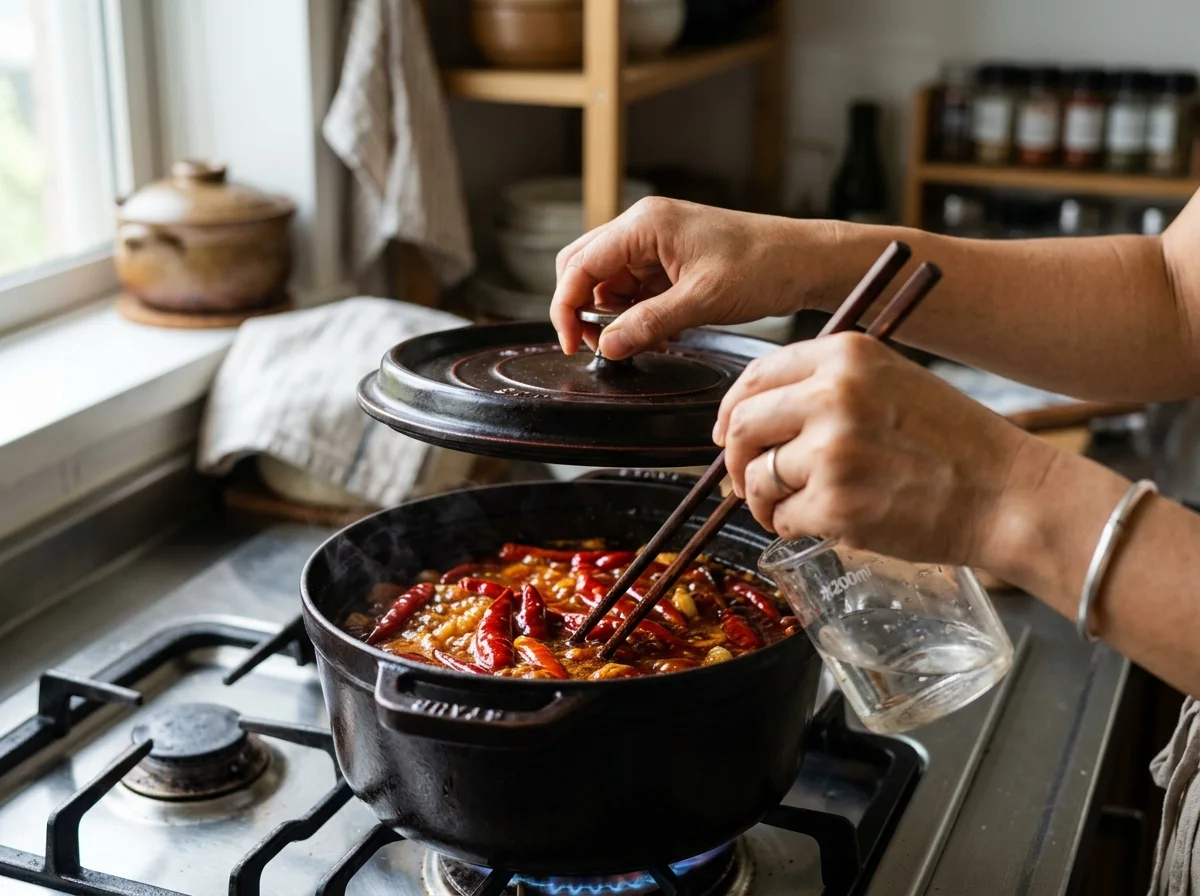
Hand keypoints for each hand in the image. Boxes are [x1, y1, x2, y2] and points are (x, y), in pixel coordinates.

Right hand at [551, 198, 828, 358]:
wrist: (805, 261)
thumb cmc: (763, 265)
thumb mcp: (701, 301)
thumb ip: (647, 324)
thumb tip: (607, 346)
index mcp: (645, 224)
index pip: (580, 265)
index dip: (567, 307)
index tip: (571, 343)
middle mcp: (644, 228)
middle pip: (585, 269)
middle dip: (585, 311)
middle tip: (602, 347)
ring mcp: (656, 244)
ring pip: (609, 283)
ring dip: (616, 318)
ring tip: (645, 342)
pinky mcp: (670, 261)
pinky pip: (636, 291)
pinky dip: (638, 316)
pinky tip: (661, 334)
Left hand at [714, 332, 1053, 567]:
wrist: (1005, 494)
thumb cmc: (952, 443)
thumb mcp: (890, 382)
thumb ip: (827, 386)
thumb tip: (755, 413)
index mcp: (846, 355)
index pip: (755, 376)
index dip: (732, 411)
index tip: (729, 435)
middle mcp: (833, 395)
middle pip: (744, 426)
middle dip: (738, 460)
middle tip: (749, 481)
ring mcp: (833, 451)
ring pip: (757, 477)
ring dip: (763, 500)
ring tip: (790, 508)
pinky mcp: (836, 504)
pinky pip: (782, 517)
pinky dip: (791, 527)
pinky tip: (822, 523)